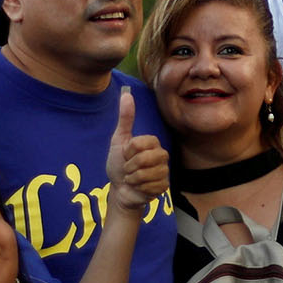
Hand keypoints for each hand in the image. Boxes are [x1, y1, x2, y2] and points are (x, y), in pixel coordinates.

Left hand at [105, 88, 168, 213]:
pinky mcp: (164, 186)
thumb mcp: (118, 140)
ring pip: (147, 174)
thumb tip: (126, 93)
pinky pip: (151, 186)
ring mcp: (164, 171)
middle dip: (130, 166)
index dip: (128, 151)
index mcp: (152, 143)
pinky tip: (138, 187)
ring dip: (133, 178)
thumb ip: (125, 118)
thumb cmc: (118, 164)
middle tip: (128, 168)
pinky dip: (139, 188)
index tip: (125, 155)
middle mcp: (162, 155)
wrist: (120, 189)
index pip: (140, 143)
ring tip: (132, 178)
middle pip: (145, 159)